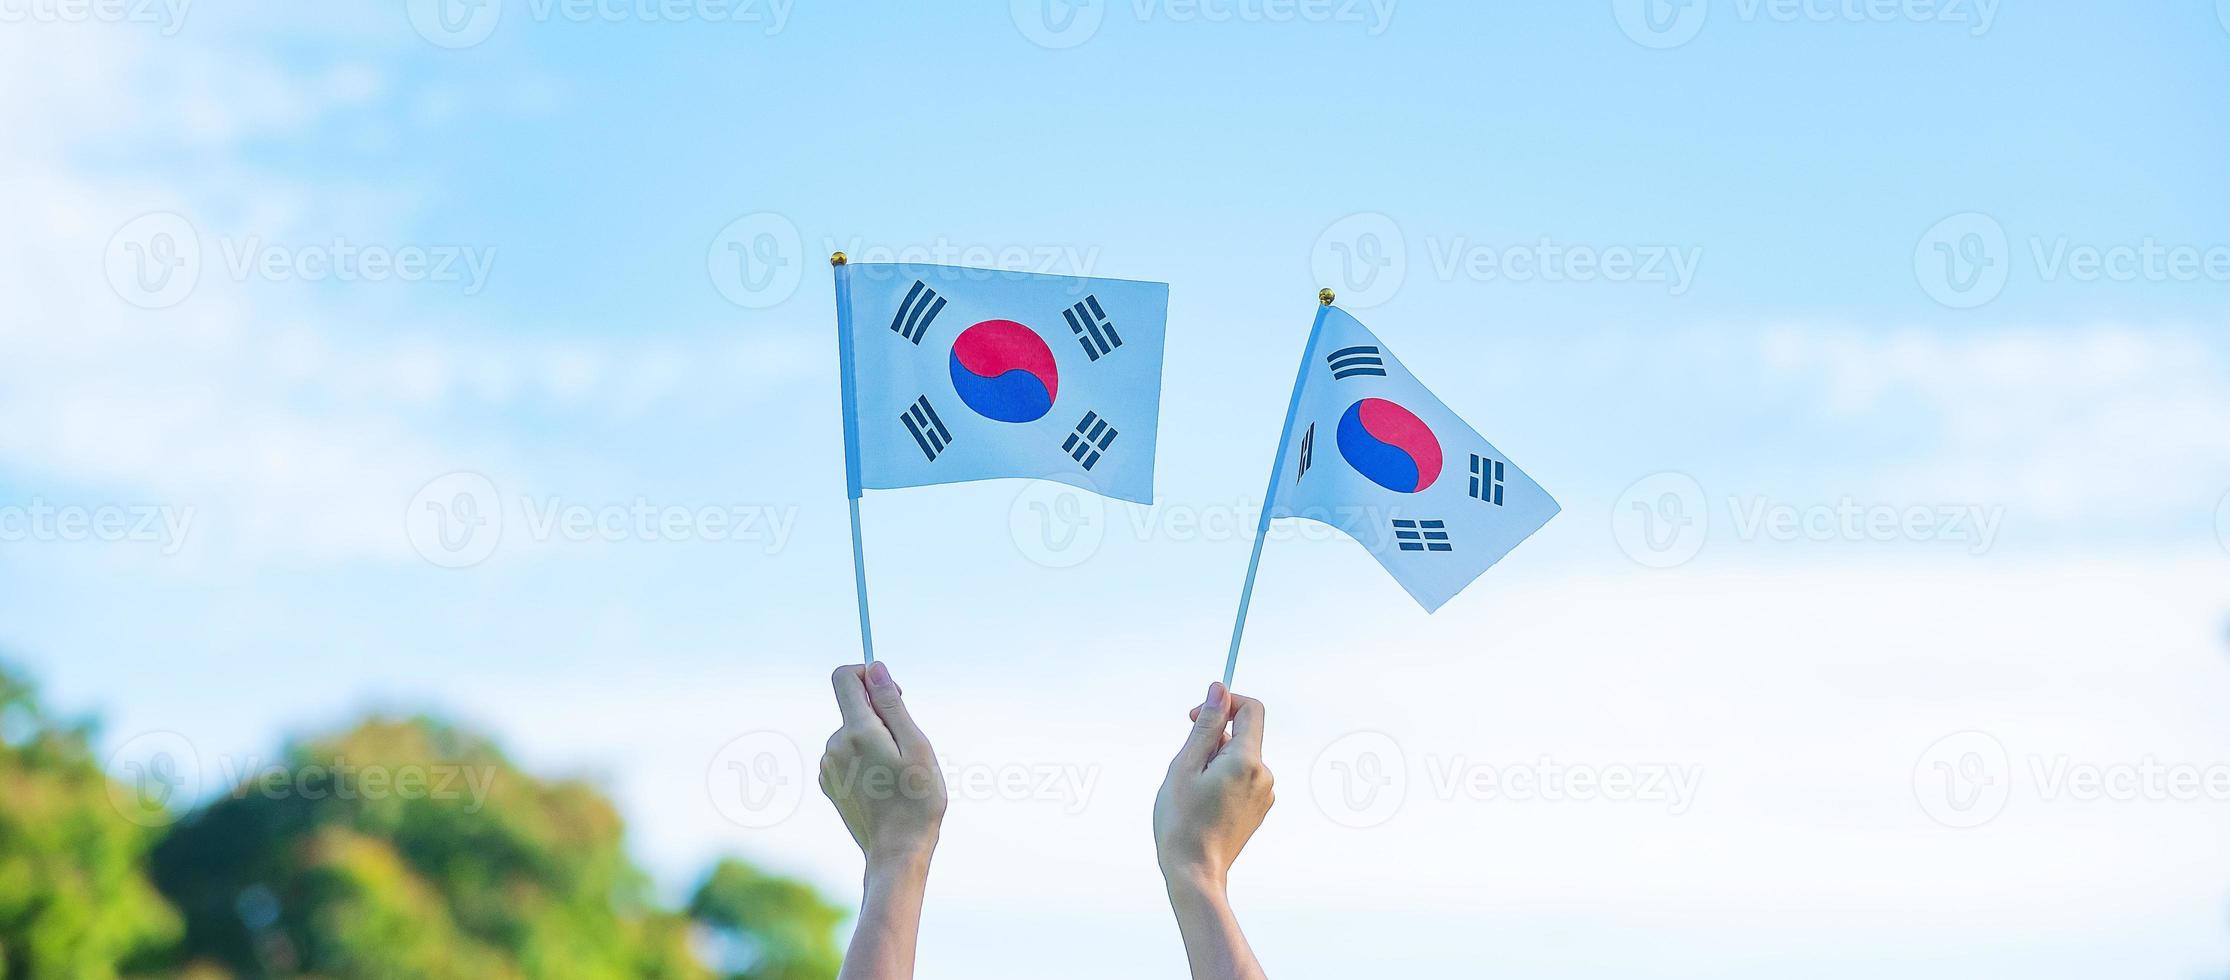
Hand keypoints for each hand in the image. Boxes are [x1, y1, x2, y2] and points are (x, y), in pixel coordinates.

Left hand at [821, 663, 945, 869]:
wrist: (896, 853)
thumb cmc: (916, 801)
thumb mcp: (916, 746)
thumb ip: (892, 704)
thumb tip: (874, 668)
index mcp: (857, 731)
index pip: (844, 678)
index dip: (868, 674)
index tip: (892, 693)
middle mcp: (835, 745)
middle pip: (854, 708)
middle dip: (881, 717)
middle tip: (906, 751)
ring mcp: (828, 766)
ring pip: (853, 733)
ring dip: (875, 742)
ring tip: (895, 775)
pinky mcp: (829, 784)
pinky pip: (847, 756)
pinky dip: (865, 761)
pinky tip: (882, 787)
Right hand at [1154, 681, 1272, 979]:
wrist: (1194, 873)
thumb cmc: (1182, 821)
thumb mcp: (1185, 765)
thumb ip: (1206, 725)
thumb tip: (1220, 689)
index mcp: (1248, 760)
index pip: (1251, 709)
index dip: (1225, 704)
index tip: (1197, 717)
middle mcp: (1263, 775)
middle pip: (1243, 735)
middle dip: (1213, 739)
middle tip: (1185, 766)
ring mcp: (1264, 794)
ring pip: (1239, 759)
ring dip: (1215, 762)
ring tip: (1192, 790)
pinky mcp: (1258, 810)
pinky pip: (1242, 779)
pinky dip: (1222, 780)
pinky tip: (1203, 804)